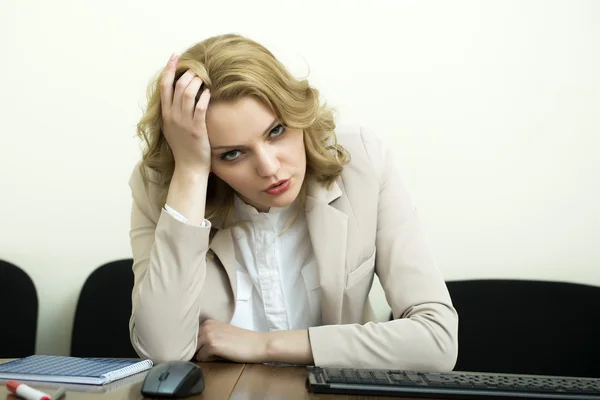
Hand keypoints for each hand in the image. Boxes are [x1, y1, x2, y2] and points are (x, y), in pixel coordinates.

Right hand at [160, 54, 211, 173]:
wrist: (189, 168)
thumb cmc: (184, 148)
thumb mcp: (172, 128)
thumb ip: (172, 112)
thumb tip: (177, 95)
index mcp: (165, 115)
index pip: (164, 86)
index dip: (169, 69)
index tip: (175, 56)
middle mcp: (172, 117)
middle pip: (177, 86)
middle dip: (188, 74)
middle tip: (197, 70)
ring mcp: (184, 123)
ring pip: (187, 94)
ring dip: (197, 82)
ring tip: (204, 78)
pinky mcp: (196, 129)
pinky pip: (199, 108)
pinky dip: (204, 97)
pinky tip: (209, 92)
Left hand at [195, 320, 267, 362]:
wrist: (257, 344)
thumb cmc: (242, 342)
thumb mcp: (222, 333)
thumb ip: (207, 336)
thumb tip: (191, 349)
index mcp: (208, 322)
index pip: (191, 339)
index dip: (200, 346)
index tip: (212, 347)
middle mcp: (206, 326)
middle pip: (191, 346)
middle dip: (200, 351)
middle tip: (218, 351)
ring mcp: (208, 334)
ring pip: (194, 352)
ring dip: (204, 356)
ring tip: (220, 353)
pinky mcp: (211, 345)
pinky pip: (200, 358)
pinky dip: (209, 360)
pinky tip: (222, 355)